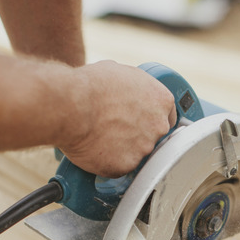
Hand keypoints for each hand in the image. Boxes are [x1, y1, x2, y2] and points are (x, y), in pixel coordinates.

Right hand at [58, 60, 176, 177]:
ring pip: (136, 154)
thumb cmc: (91, 86)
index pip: (168, 117)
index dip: (151, 120)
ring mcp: (144, 148)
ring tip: (99, 137)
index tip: (141, 122)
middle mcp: (159, 126)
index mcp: (162, 100)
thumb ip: (133, 88)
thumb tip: (126, 91)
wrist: (71, 105)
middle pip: (154, 138)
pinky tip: (95, 149)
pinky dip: (107, 162)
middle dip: (136, 136)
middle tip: (115, 130)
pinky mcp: (127, 166)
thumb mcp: (120, 72)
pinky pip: (118, 167)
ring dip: (121, 150)